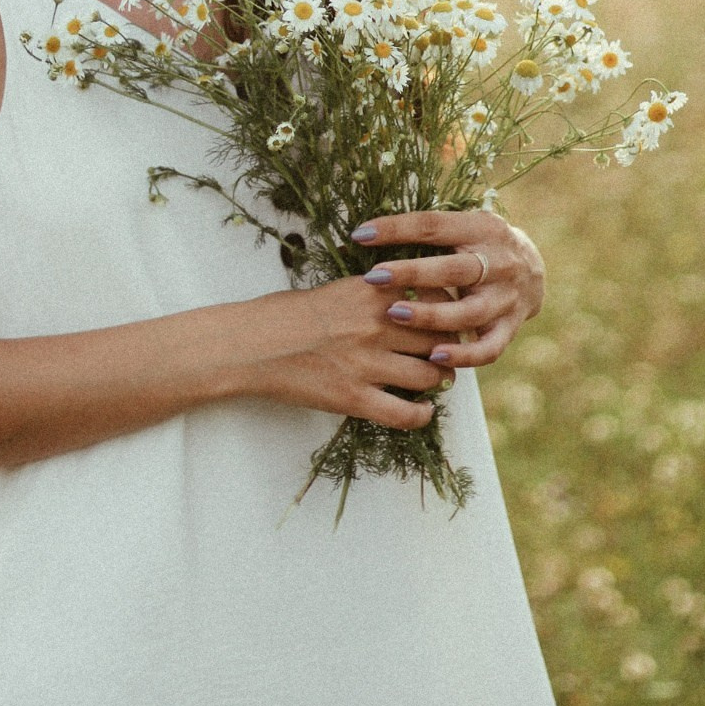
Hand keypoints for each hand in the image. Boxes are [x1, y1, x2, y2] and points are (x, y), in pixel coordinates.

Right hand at [236, 271, 460, 429]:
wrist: (253, 344)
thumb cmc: (288, 314)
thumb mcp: (337, 290)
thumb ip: (375, 296)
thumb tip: (410, 304)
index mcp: (373, 292)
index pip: (436, 296)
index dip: (451, 309)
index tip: (452, 317)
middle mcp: (377, 325)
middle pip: (439, 337)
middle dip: (449, 347)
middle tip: (449, 353)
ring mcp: (367, 363)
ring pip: (429, 376)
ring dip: (439, 381)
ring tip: (436, 381)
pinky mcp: (354, 398)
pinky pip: (404, 414)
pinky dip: (420, 416)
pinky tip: (423, 413)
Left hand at [353, 209, 544, 371]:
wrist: (533, 270)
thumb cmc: (478, 246)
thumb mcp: (460, 227)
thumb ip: (423, 233)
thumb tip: (360, 235)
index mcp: (481, 228)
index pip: (434, 226)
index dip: (396, 228)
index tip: (361, 235)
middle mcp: (499, 262)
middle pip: (453, 269)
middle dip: (412, 273)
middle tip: (374, 277)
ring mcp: (506, 298)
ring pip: (468, 312)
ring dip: (431, 315)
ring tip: (394, 315)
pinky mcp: (510, 328)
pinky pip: (488, 348)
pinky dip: (463, 355)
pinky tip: (434, 357)